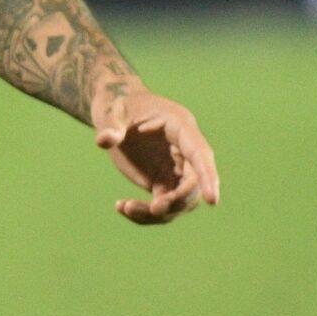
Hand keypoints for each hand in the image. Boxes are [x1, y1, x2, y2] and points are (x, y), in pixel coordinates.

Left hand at [92, 87, 220, 225]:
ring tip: (125, 207)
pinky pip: (162, 204)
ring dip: (158, 212)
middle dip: (178, 200)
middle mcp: (183, 150)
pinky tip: (120, 207)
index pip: (200, 154)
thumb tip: (104, 140)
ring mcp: (174, 168)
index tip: (212, 201)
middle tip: (153, 209)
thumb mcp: (111, 109)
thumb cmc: (117, 102)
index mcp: (179, 126)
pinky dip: (145, 213)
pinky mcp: (161, 181)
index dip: (208, 176)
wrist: (113, 109)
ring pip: (178, 200)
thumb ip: (111, 126)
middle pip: (193, 182)